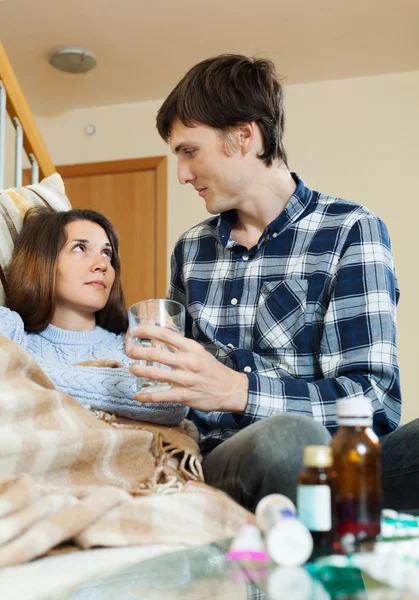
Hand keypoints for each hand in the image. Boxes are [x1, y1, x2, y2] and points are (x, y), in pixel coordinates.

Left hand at [126, 325, 248, 412]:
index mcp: (191, 348)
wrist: (231, 390)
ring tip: (131, 368)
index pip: (166, 334)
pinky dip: (145, 396)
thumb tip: (161, 342)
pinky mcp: (184, 396)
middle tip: (129, 351)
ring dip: (138, 370)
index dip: (147, 331)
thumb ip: (182, 348)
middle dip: (137, 351)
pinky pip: (160, 396)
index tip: (135, 331)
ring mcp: (185, 380)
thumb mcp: (200, 353)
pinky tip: (137, 396)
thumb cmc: (213, 370)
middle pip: (155, 353)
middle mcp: (187, 362)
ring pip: (154, 373)